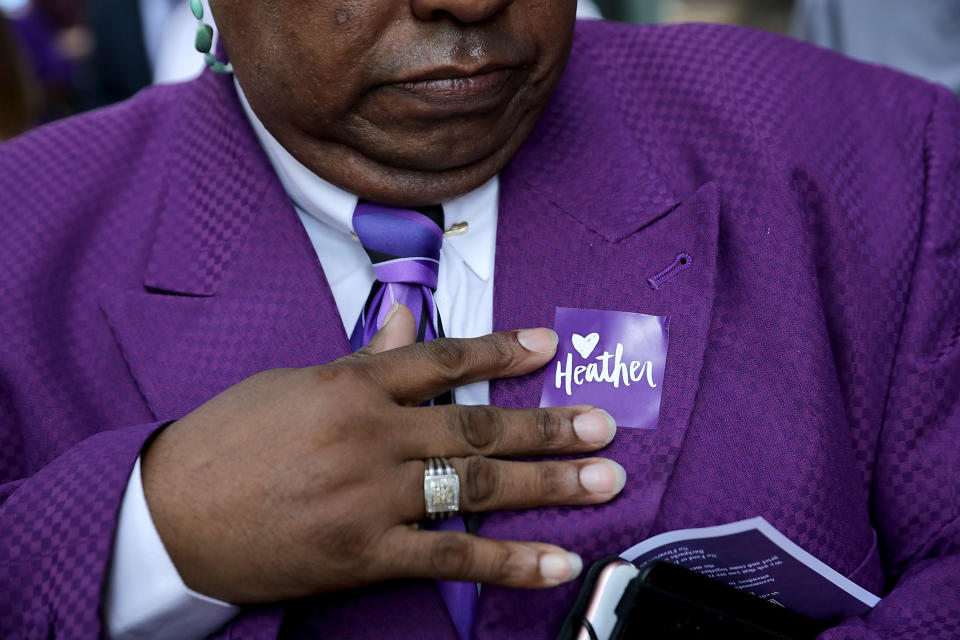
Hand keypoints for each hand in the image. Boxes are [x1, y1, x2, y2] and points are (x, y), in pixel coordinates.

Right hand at [141, 304, 624, 603]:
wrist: (170, 514)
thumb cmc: (226, 440)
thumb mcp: (293, 384)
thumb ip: (361, 358)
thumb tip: (409, 324)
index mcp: (351, 385)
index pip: (443, 360)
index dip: (502, 351)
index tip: (550, 347)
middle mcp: (371, 436)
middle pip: (477, 426)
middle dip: (548, 426)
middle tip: (603, 426)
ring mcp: (371, 497)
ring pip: (476, 486)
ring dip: (548, 485)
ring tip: (603, 482)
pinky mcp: (365, 553)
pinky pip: (449, 556)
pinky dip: (508, 562)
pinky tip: (556, 561)